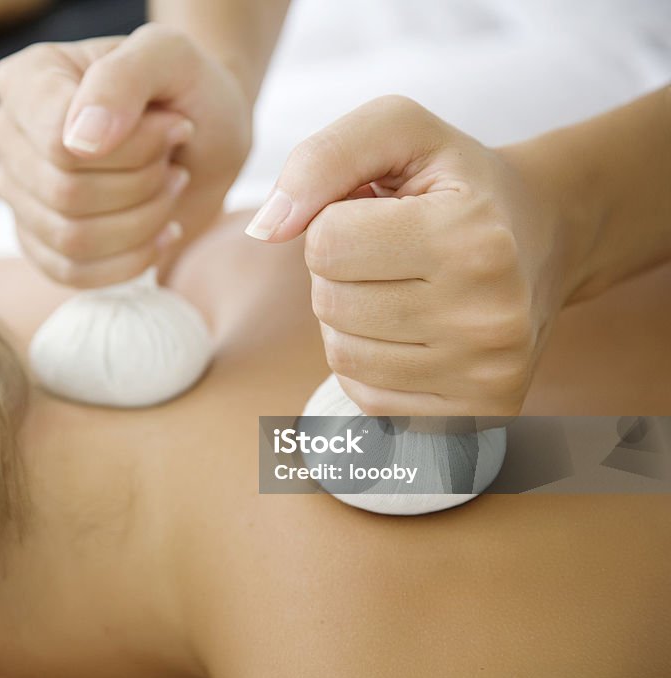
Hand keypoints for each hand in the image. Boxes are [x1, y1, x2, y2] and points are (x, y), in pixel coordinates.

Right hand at [0, 23, 250, 287]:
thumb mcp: (169, 57)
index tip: (175, 125)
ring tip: (170, 188)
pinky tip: (163, 232)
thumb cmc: (186, 89)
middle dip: (142, 184)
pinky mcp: (39, 243)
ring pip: (72, 239)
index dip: (130, 148)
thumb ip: (122, 80)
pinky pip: (73, 274)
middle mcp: (7, 137)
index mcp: (26, 80)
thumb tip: (80, 141)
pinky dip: (132, 260)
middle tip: (175, 161)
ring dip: (143, 221)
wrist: (206, 139)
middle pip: (65, 193)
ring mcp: (18, 194)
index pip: (58, 141)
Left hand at [246, 96, 572, 415]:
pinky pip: (366, 395)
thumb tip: (264, 229)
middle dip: (340, 271)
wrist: (545, 236)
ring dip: (351, 318)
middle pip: (329, 303)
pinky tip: (415, 332)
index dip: (335, 220)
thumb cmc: (456, 182)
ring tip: (403, 289)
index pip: (325, 243)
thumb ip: (322, 159)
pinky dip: (372, 361)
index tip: (384, 214)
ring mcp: (486, 375)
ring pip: (341, 355)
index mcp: (472, 237)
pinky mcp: (476, 416)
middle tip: (393, 253)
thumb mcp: (399, 130)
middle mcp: (488, 315)